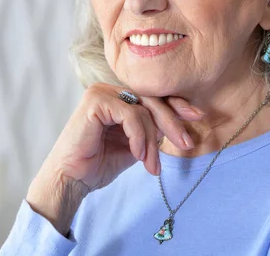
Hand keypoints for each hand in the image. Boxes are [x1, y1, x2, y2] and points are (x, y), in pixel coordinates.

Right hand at [26, 82, 203, 234]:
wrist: (72, 179)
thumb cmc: (97, 164)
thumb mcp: (134, 146)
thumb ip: (152, 132)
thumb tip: (178, 125)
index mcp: (117, 98)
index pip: (152, 96)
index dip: (176, 105)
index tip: (197, 118)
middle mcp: (109, 90)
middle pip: (152, 99)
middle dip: (172, 122)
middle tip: (187, 144)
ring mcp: (101, 92)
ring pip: (143, 108)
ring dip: (152, 140)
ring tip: (151, 164)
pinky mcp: (95, 100)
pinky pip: (130, 114)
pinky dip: (138, 136)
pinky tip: (137, 155)